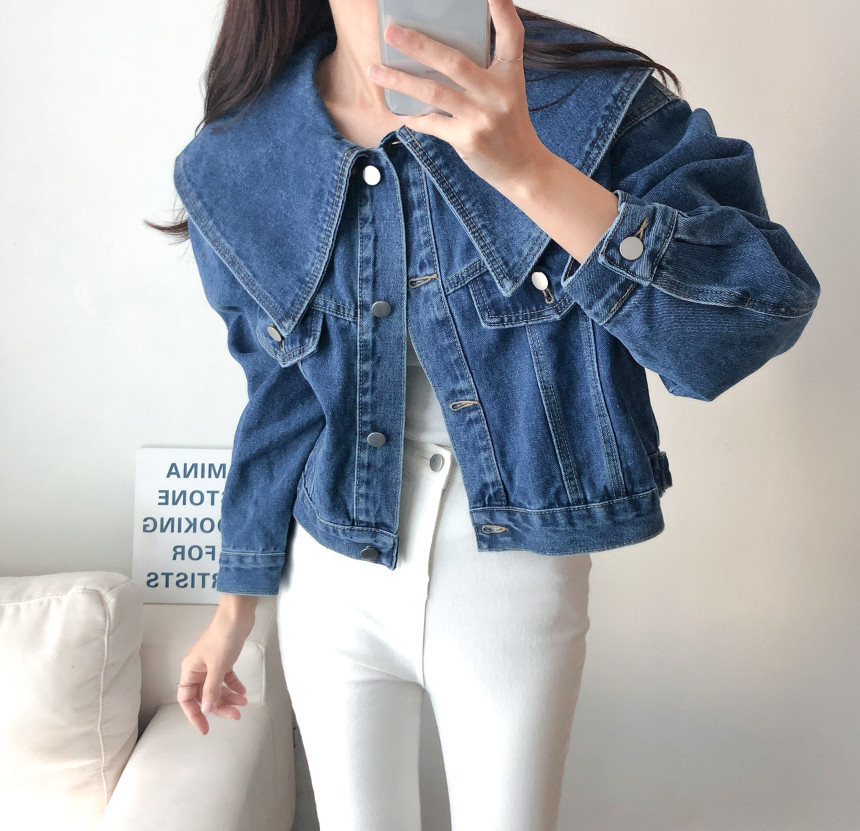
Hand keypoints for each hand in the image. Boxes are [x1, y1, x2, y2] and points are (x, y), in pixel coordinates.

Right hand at [176, 607, 254, 733]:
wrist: (237, 616)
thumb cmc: (223, 638)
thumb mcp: (217, 666)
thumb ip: (212, 690)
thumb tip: (207, 709)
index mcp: (190, 671)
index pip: (186, 699)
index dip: (194, 715)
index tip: (205, 729)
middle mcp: (198, 669)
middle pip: (205, 696)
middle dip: (219, 707)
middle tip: (236, 715)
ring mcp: (211, 664)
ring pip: (217, 688)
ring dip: (229, 697)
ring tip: (243, 702)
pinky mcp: (224, 659)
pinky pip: (226, 678)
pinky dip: (234, 685)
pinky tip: (243, 692)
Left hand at [366, 0, 547, 191]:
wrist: (523, 168)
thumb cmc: (509, 126)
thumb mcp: (508, 91)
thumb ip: (483, 71)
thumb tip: (439, 54)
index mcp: (510, 74)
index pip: (511, 35)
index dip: (502, 10)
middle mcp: (497, 93)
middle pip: (453, 62)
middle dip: (419, 45)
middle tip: (392, 32)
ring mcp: (482, 117)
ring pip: (433, 93)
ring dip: (400, 81)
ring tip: (375, 71)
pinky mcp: (468, 140)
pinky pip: (433, 123)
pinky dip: (415, 118)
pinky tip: (402, 113)